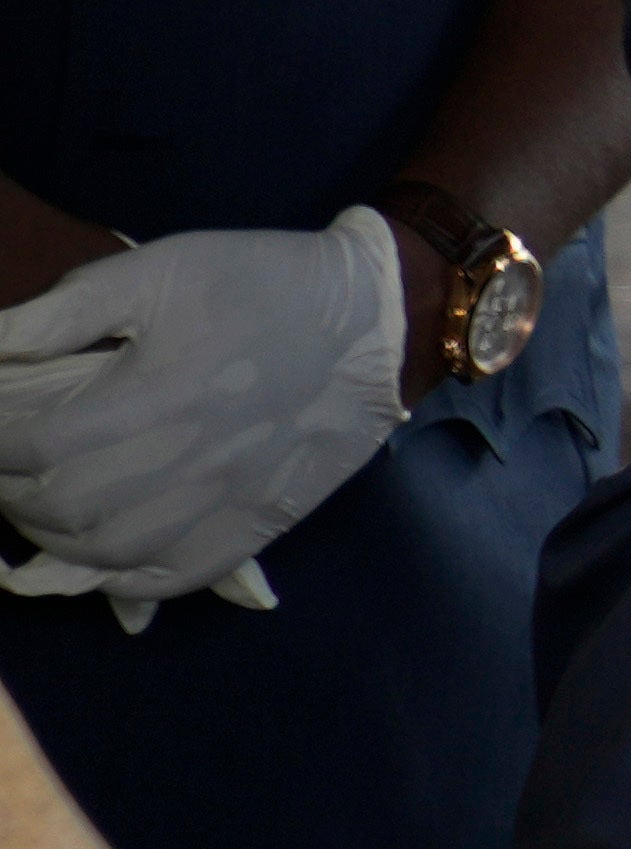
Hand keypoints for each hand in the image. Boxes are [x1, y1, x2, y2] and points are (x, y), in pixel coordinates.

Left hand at [0, 210, 409, 621]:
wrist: (375, 320)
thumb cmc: (260, 284)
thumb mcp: (159, 268)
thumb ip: (66, 309)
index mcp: (154, 395)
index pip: (34, 448)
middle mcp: (186, 462)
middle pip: (62, 509)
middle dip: (11, 494)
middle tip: (6, 471)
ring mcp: (224, 502)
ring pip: (108, 554)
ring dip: (52, 540)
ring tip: (40, 511)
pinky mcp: (257, 525)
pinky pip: (174, 577)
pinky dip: (119, 580)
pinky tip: (98, 558)